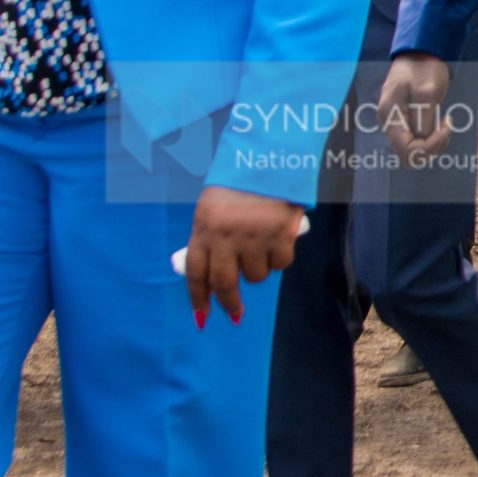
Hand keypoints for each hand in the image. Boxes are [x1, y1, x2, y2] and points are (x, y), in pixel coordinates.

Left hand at [182, 185, 303, 326]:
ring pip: (256, 275)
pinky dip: (280, 256)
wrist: (270, 160)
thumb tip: (212, 279)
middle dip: (230, 304)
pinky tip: (279, 239)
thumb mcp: (212, 210)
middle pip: (225, 283)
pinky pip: (281, 263)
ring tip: (261, 246)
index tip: (202, 316)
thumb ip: (209, 240)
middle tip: (235, 313)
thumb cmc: (238, 186)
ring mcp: (254, 237)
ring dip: (259, 268)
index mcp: (204, 228)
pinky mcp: (281, 236)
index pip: (196, 273)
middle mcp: (226, 236)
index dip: (198, 299)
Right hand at [377, 52, 453, 166]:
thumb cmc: (423, 67)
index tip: (446, 126)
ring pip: (413, 152)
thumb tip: (424, 139)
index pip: (407, 150)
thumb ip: (424, 118)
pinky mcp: (404, 123)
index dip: (429, 146)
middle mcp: (389, 124)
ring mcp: (396, 125)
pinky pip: (416, 142)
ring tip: (445, 124)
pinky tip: (440, 123)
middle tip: (445, 127)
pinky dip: (431, 139)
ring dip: (433, 145)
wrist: (419, 54)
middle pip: (408, 156)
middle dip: (431, 148)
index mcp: (390, 116)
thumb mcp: (428, 91)